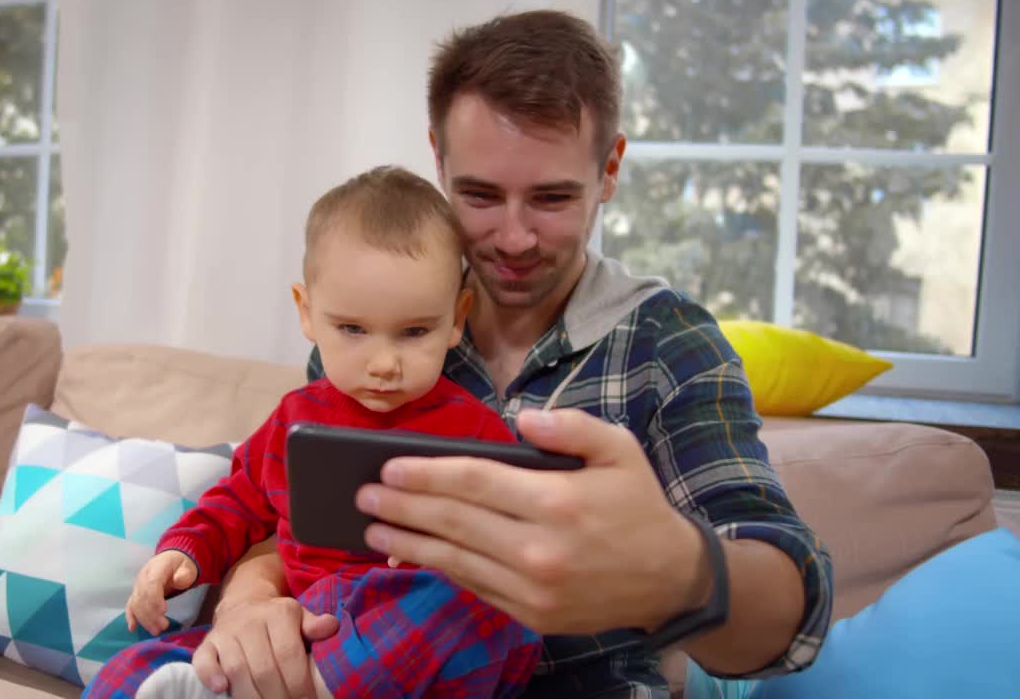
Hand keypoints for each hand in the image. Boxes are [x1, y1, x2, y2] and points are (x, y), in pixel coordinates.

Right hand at [125, 550, 197, 635]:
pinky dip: (130, 616)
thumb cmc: (180, 565)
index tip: (163, 611)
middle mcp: (143, 576)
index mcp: (156, 567)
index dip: (155, 598)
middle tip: (163, 626)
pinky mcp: (136, 593)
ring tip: (156, 631)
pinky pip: (131, 605)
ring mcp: (138, 585)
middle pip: (143, 596)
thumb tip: (178, 580)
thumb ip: (184, 574)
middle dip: (152, 613)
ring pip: (136, 603)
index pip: (151, 583)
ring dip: (144, 619)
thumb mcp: (187, 567)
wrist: (171, 560)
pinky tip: (132, 628)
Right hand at [191, 597, 338, 697]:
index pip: (288, 654)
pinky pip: (203, 661)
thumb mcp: (300, 617)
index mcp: (278, 613)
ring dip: (250, 696)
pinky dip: (210, 676)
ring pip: (236, 670)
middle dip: (278, 697)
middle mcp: (250, 621)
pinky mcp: (207, 643)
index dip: (298, 683)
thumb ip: (314, 626)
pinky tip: (221, 690)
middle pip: (264, 668)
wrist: (244, 603)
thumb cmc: (279, 620)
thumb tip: (330, 626)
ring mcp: (226, 632)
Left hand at [354, 408, 705, 634]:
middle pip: (454, 521)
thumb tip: (522, 419)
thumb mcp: (619, 449)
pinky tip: (413, 553)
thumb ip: (571, 426)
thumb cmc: (638, 505)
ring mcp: (534, 588)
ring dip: (408, 542)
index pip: (475, 482)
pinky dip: (439, 569)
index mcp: (557, 501)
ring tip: (371, 528)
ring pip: (455, 560)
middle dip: (403, 505)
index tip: (388, 466)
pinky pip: (473, 587)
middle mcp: (541, 549)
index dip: (426, 473)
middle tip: (363, 493)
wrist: (671, 580)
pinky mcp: (532, 614)